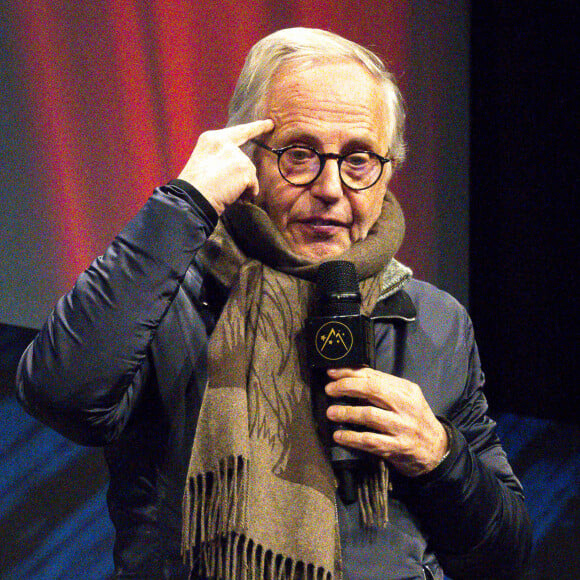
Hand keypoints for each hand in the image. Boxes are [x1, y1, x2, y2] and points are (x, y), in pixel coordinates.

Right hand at [178, 119, 273, 214]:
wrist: (192, 198)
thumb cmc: (196, 187)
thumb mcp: (204, 163)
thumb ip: (220, 158)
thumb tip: (241, 171)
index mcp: (211, 139)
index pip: (238, 131)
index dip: (256, 127)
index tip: (269, 123)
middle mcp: (224, 142)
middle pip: (244, 160)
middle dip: (241, 176)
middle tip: (227, 188)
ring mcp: (236, 154)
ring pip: (249, 173)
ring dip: (241, 187)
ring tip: (225, 193)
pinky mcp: (244, 167)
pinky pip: (253, 185)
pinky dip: (246, 194)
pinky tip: (233, 197)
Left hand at [325, 367, 448, 476]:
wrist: (437, 450)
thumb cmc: (416, 421)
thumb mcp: (406, 399)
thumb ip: (384, 388)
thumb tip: (352, 377)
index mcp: (407, 390)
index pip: (374, 376)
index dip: (350, 373)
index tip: (333, 373)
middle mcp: (406, 406)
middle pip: (372, 390)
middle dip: (346, 387)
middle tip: (330, 390)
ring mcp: (402, 427)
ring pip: (369, 415)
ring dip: (346, 412)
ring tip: (331, 412)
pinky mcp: (398, 447)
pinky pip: (369, 440)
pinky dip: (351, 437)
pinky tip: (339, 435)